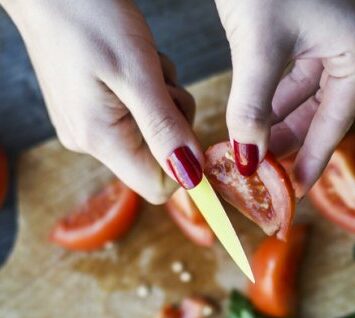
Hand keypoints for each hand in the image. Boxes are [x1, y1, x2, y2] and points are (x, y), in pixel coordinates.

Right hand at [2, 0, 203, 202]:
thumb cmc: (90, 19)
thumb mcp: (138, 74)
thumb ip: (164, 129)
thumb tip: (189, 176)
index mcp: (101, 139)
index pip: (159, 186)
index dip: (185, 164)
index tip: (189, 126)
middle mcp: (91, 141)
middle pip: (158, 157)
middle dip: (173, 120)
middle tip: (158, 82)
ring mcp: (89, 126)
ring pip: (151, 132)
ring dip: (162, 101)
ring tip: (141, 67)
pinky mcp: (91, 111)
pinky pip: (136, 115)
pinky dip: (147, 92)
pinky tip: (131, 65)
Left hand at [215, 0, 354, 196]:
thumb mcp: (258, 46)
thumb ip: (253, 106)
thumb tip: (247, 157)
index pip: (336, 120)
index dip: (314, 157)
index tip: (298, 188)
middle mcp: (350, 43)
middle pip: (321, 110)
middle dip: (289, 140)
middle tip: (265, 172)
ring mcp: (327, 33)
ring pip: (303, 93)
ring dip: (276, 121)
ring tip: (252, 149)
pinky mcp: (303, 25)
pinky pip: (289, 72)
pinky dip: (268, 96)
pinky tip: (251, 115)